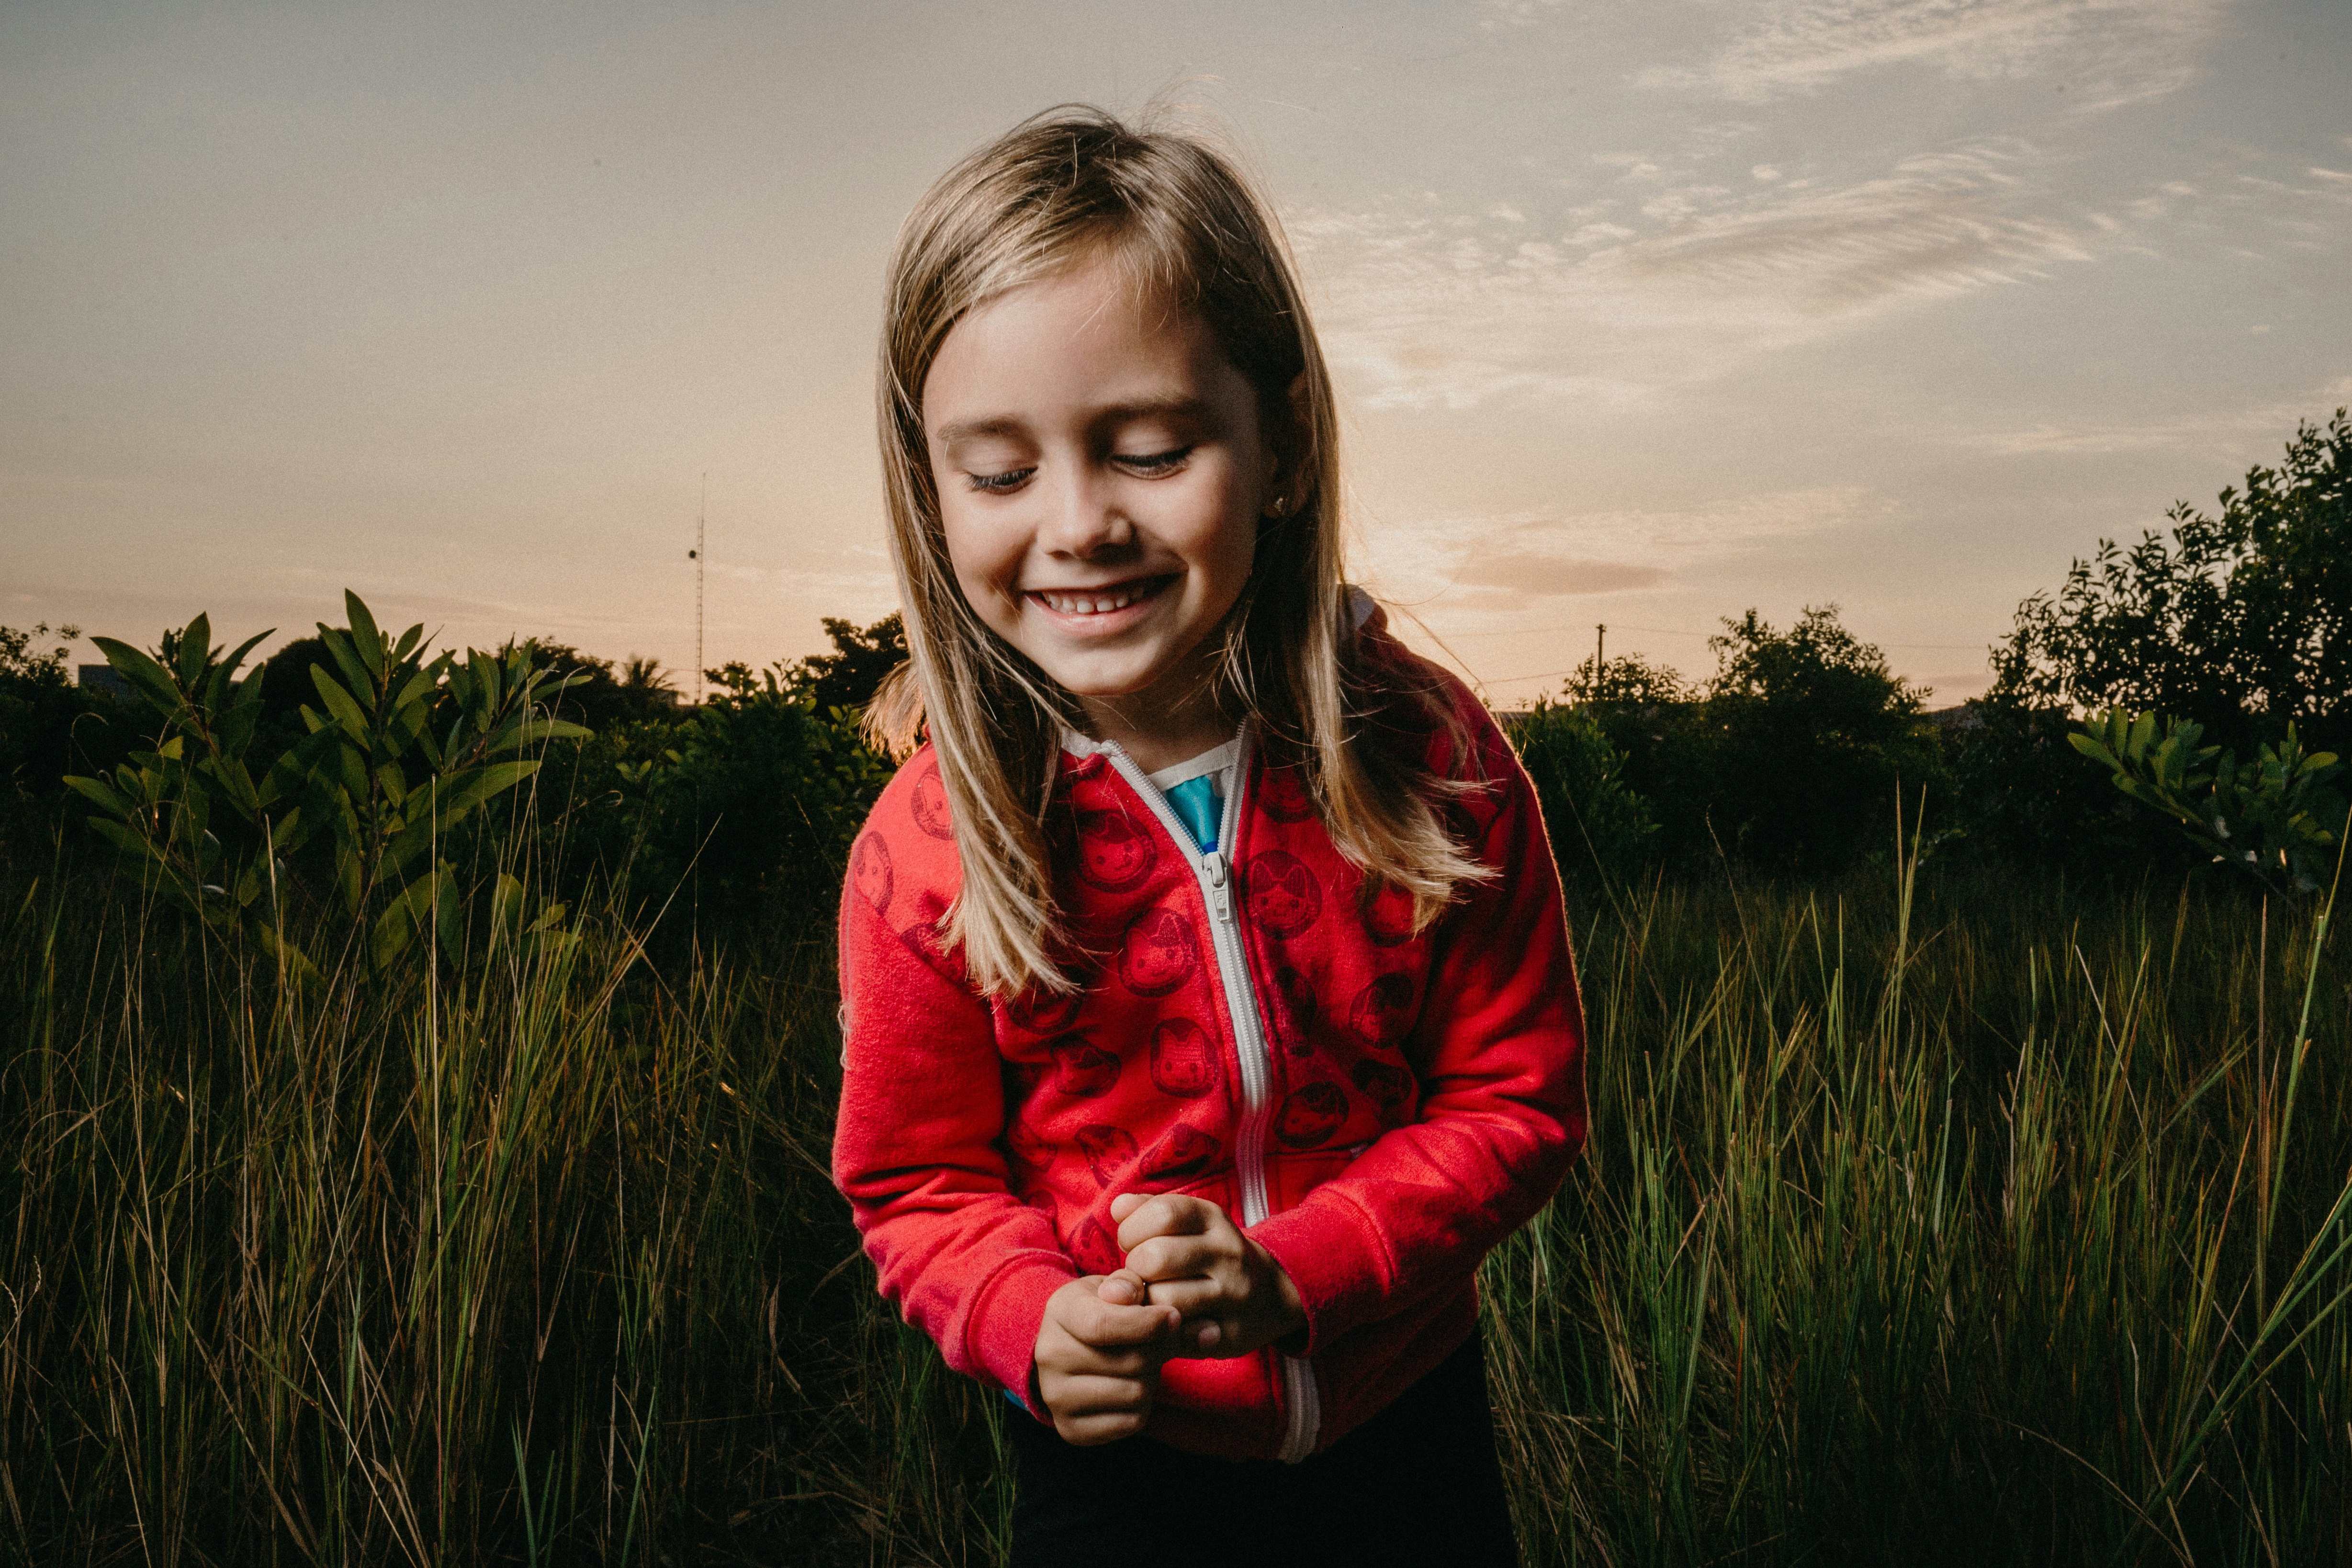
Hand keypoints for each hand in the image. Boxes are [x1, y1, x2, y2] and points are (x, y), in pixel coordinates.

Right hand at [1031, 1275, 1180, 1444]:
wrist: (1069, 1347)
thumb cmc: (1101, 1310)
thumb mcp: (1113, 1287)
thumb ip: (1129, 1285)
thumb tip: (1140, 1301)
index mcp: (1059, 1312)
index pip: (1105, 1325)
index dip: (1148, 1323)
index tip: (1173, 1318)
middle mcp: (1050, 1356)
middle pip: (1130, 1362)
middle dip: (1159, 1350)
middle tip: (1161, 1342)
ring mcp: (1056, 1396)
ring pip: (1134, 1394)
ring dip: (1151, 1378)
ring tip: (1143, 1364)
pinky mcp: (1071, 1429)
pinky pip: (1130, 1423)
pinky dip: (1143, 1407)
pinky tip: (1131, 1386)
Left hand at [1106, 1192, 1305, 1359]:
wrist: (1270, 1295)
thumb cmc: (1209, 1254)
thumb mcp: (1189, 1222)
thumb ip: (1149, 1209)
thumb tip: (1118, 1208)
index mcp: (1213, 1219)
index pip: (1161, 1213)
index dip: (1132, 1229)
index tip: (1133, 1241)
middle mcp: (1227, 1254)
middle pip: (1156, 1257)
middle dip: (1134, 1267)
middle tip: (1142, 1274)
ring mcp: (1232, 1296)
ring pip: (1164, 1299)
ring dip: (1145, 1302)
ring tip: (1153, 1297)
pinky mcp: (1229, 1334)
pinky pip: (1178, 1336)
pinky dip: (1161, 1331)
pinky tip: (1165, 1322)